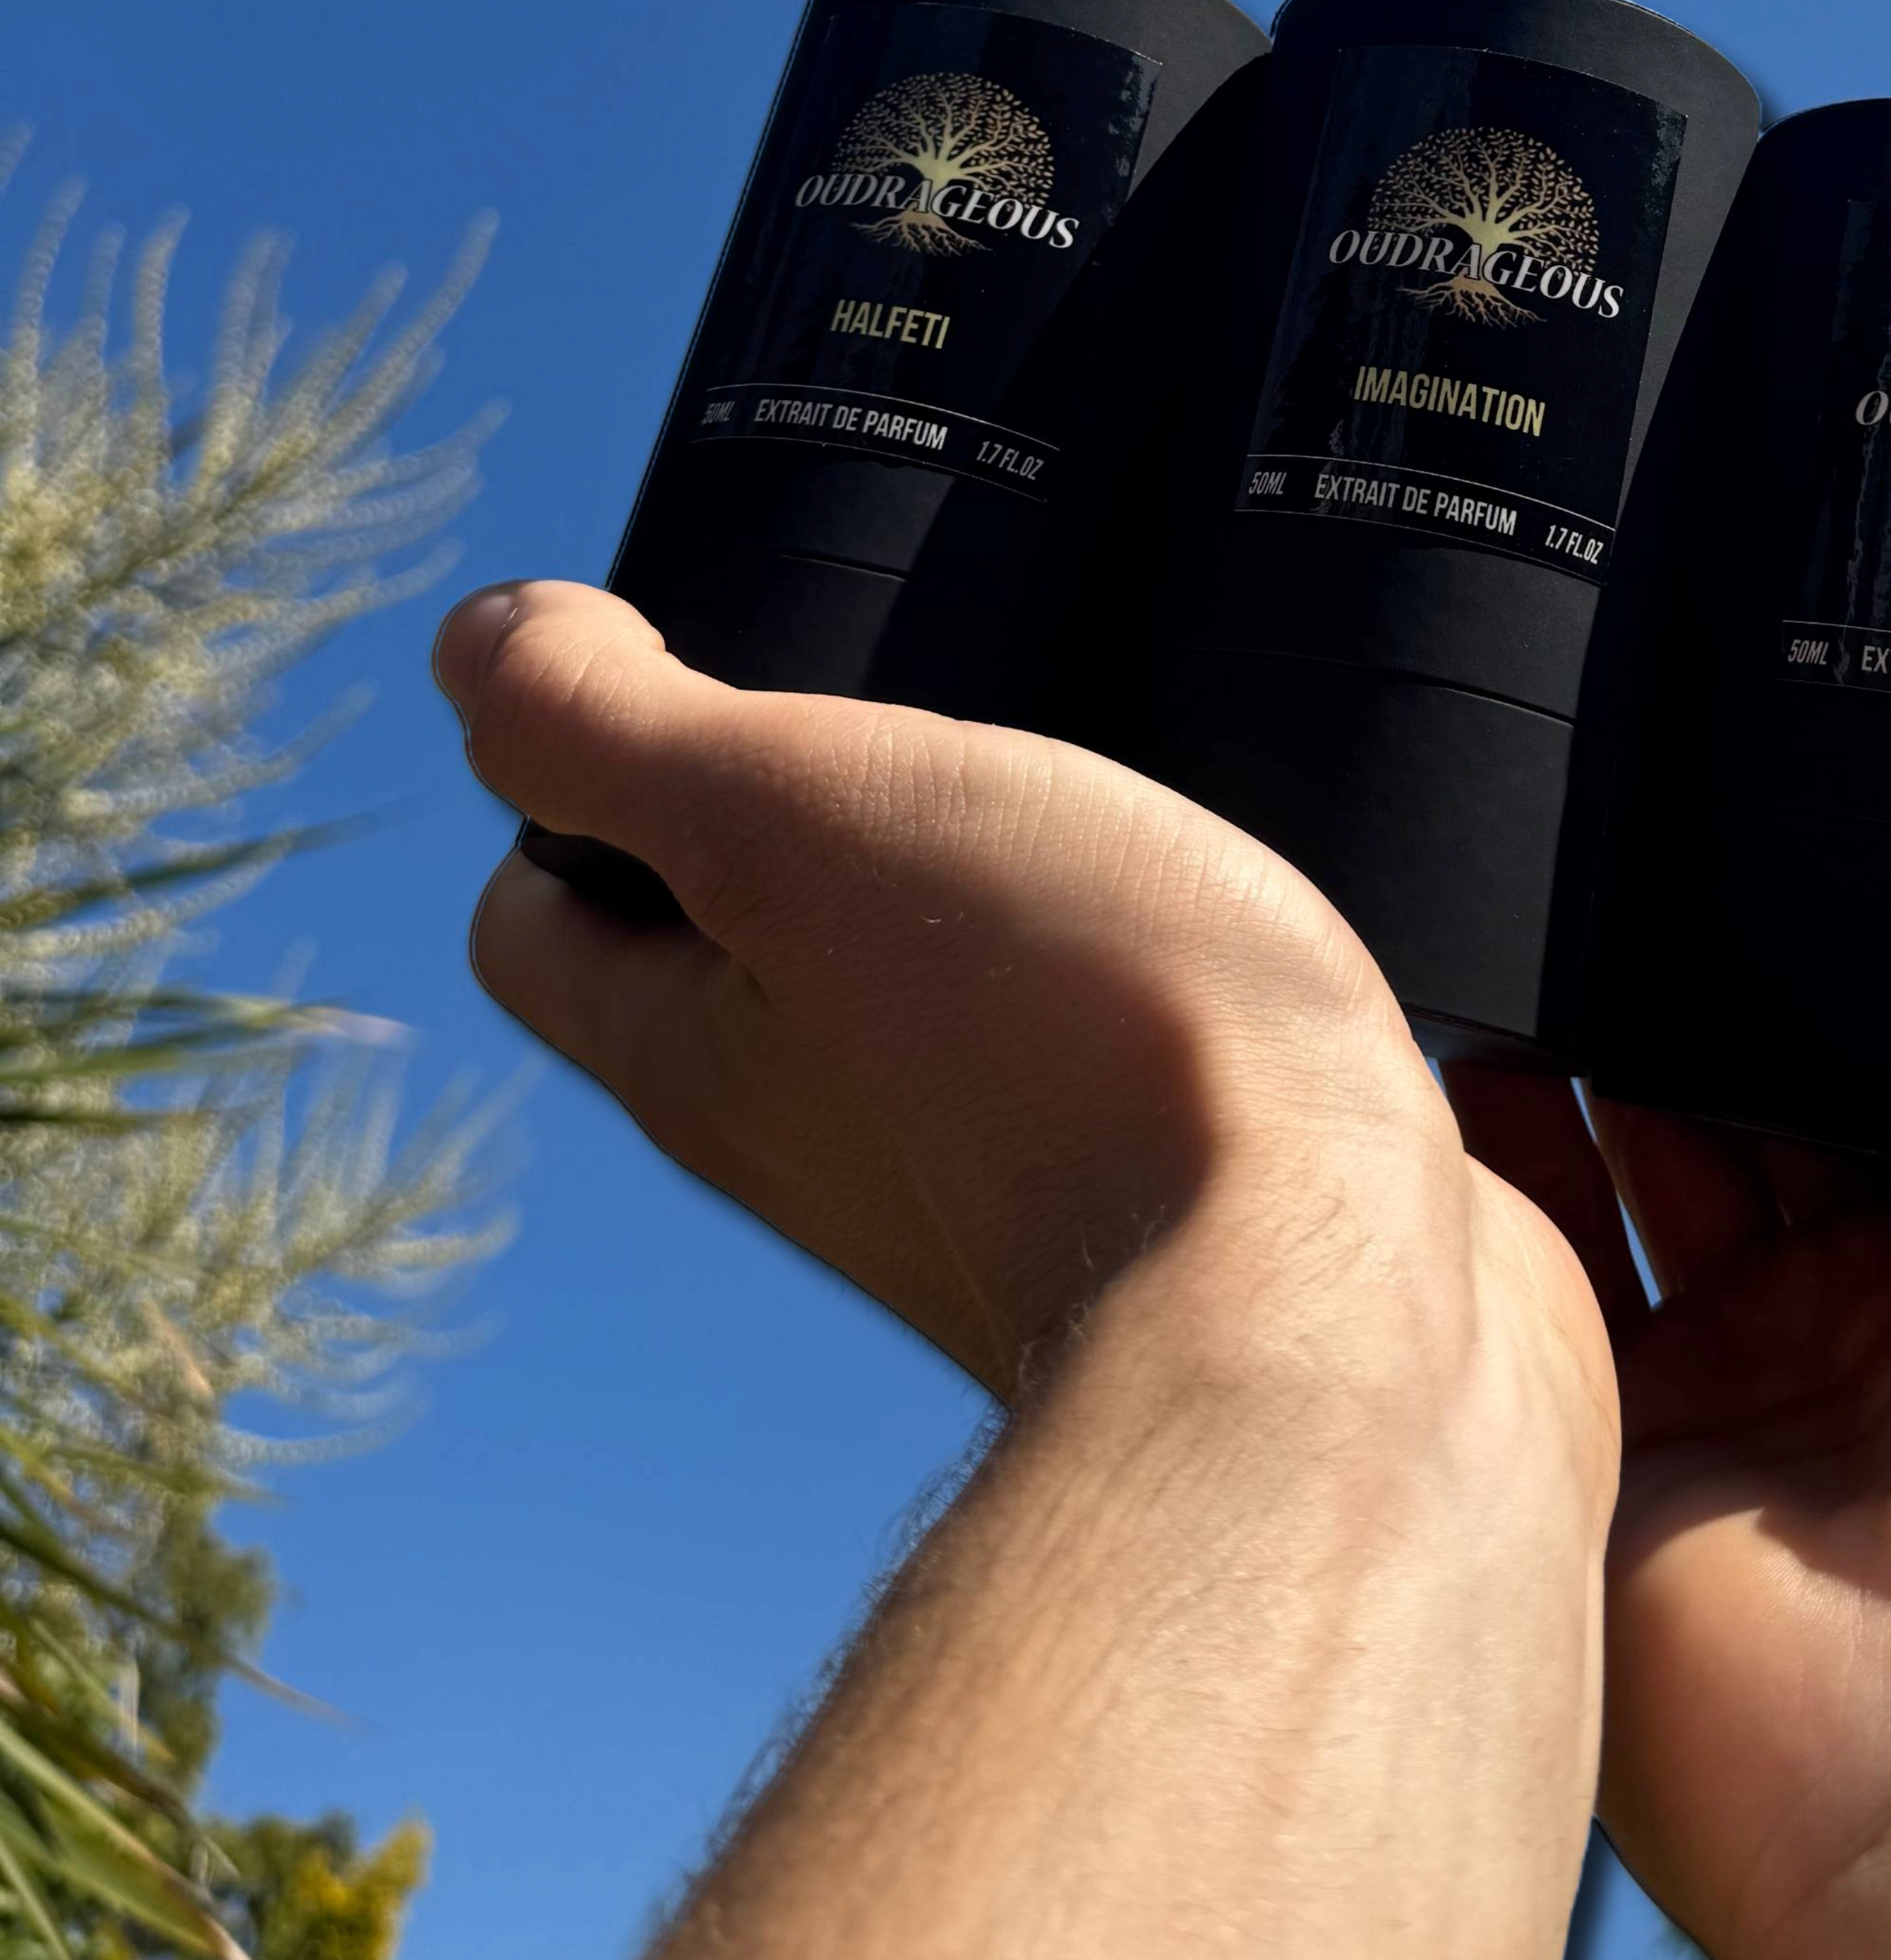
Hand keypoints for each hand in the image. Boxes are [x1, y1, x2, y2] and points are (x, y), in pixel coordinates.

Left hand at [435, 580, 1609, 1440]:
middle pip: (746, 962)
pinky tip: (1237, 907)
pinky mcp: (1184, 1193)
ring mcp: (1011, 1180)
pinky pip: (1131, 1055)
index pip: (538, 917)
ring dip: (1002, 893)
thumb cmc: (1072, 1044)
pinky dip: (1157, 971)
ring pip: (948, 1004)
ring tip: (1098, 784)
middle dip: (806, 820)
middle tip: (922, 707)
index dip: (570, 781)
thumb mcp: (794, 817)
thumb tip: (483, 645)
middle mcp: (831, 1142)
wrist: (1338, 1314)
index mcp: (700, 1056)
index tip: (700, 675)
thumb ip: (610, 728)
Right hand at [1454, 699, 1890, 1959]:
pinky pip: (1515, 1281)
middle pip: (1733, 1081)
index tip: (1734, 757)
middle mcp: (1873, 1297)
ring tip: (1488, 895)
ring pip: (1605, 1166)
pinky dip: (1468, 1172)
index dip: (1823, 905)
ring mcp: (1736, 1386)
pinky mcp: (1611, 1460)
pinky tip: (1424, 1038)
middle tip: (1580, 810)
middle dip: (1667, 967)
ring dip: (1551, 1046)